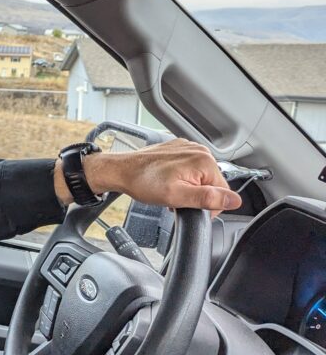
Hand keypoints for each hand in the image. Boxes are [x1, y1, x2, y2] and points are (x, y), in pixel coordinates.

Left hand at [55, 138, 243, 215]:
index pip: (223, 191)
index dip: (207, 205)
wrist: (121, 171)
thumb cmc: (142, 182)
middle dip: (197, 195)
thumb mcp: (177, 196)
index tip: (189, 207)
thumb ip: (207, 198)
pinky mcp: (178, 149)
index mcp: (203, 161)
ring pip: (200, 177)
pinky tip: (167, 181)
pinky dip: (182, 178)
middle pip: (212, 184)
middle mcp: (199, 150)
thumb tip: (234, 200)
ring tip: (169, 190)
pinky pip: (190, 169)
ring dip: (189, 188)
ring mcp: (188, 148)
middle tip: (176, 198)